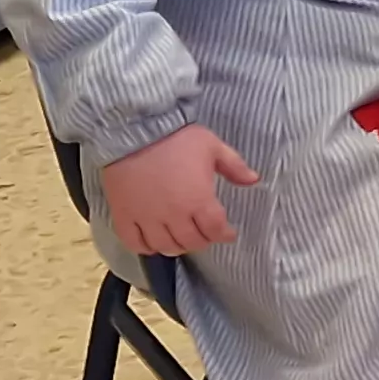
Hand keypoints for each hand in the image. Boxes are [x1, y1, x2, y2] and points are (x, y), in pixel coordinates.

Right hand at [101, 125, 257, 256]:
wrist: (135, 131)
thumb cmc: (177, 139)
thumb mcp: (213, 147)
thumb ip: (235, 166)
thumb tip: (254, 180)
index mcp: (199, 200)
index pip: (215, 230)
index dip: (225, 235)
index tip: (228, 234)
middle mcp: (173, 215)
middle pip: (192, 242)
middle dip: (203, 240)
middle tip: (205, 234)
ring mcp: (147, 218)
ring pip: (165, 246)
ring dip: (177, 246)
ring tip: (181, 239)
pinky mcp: (123, 216)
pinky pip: (134, 243)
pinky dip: (145, 248)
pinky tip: (153, 243)